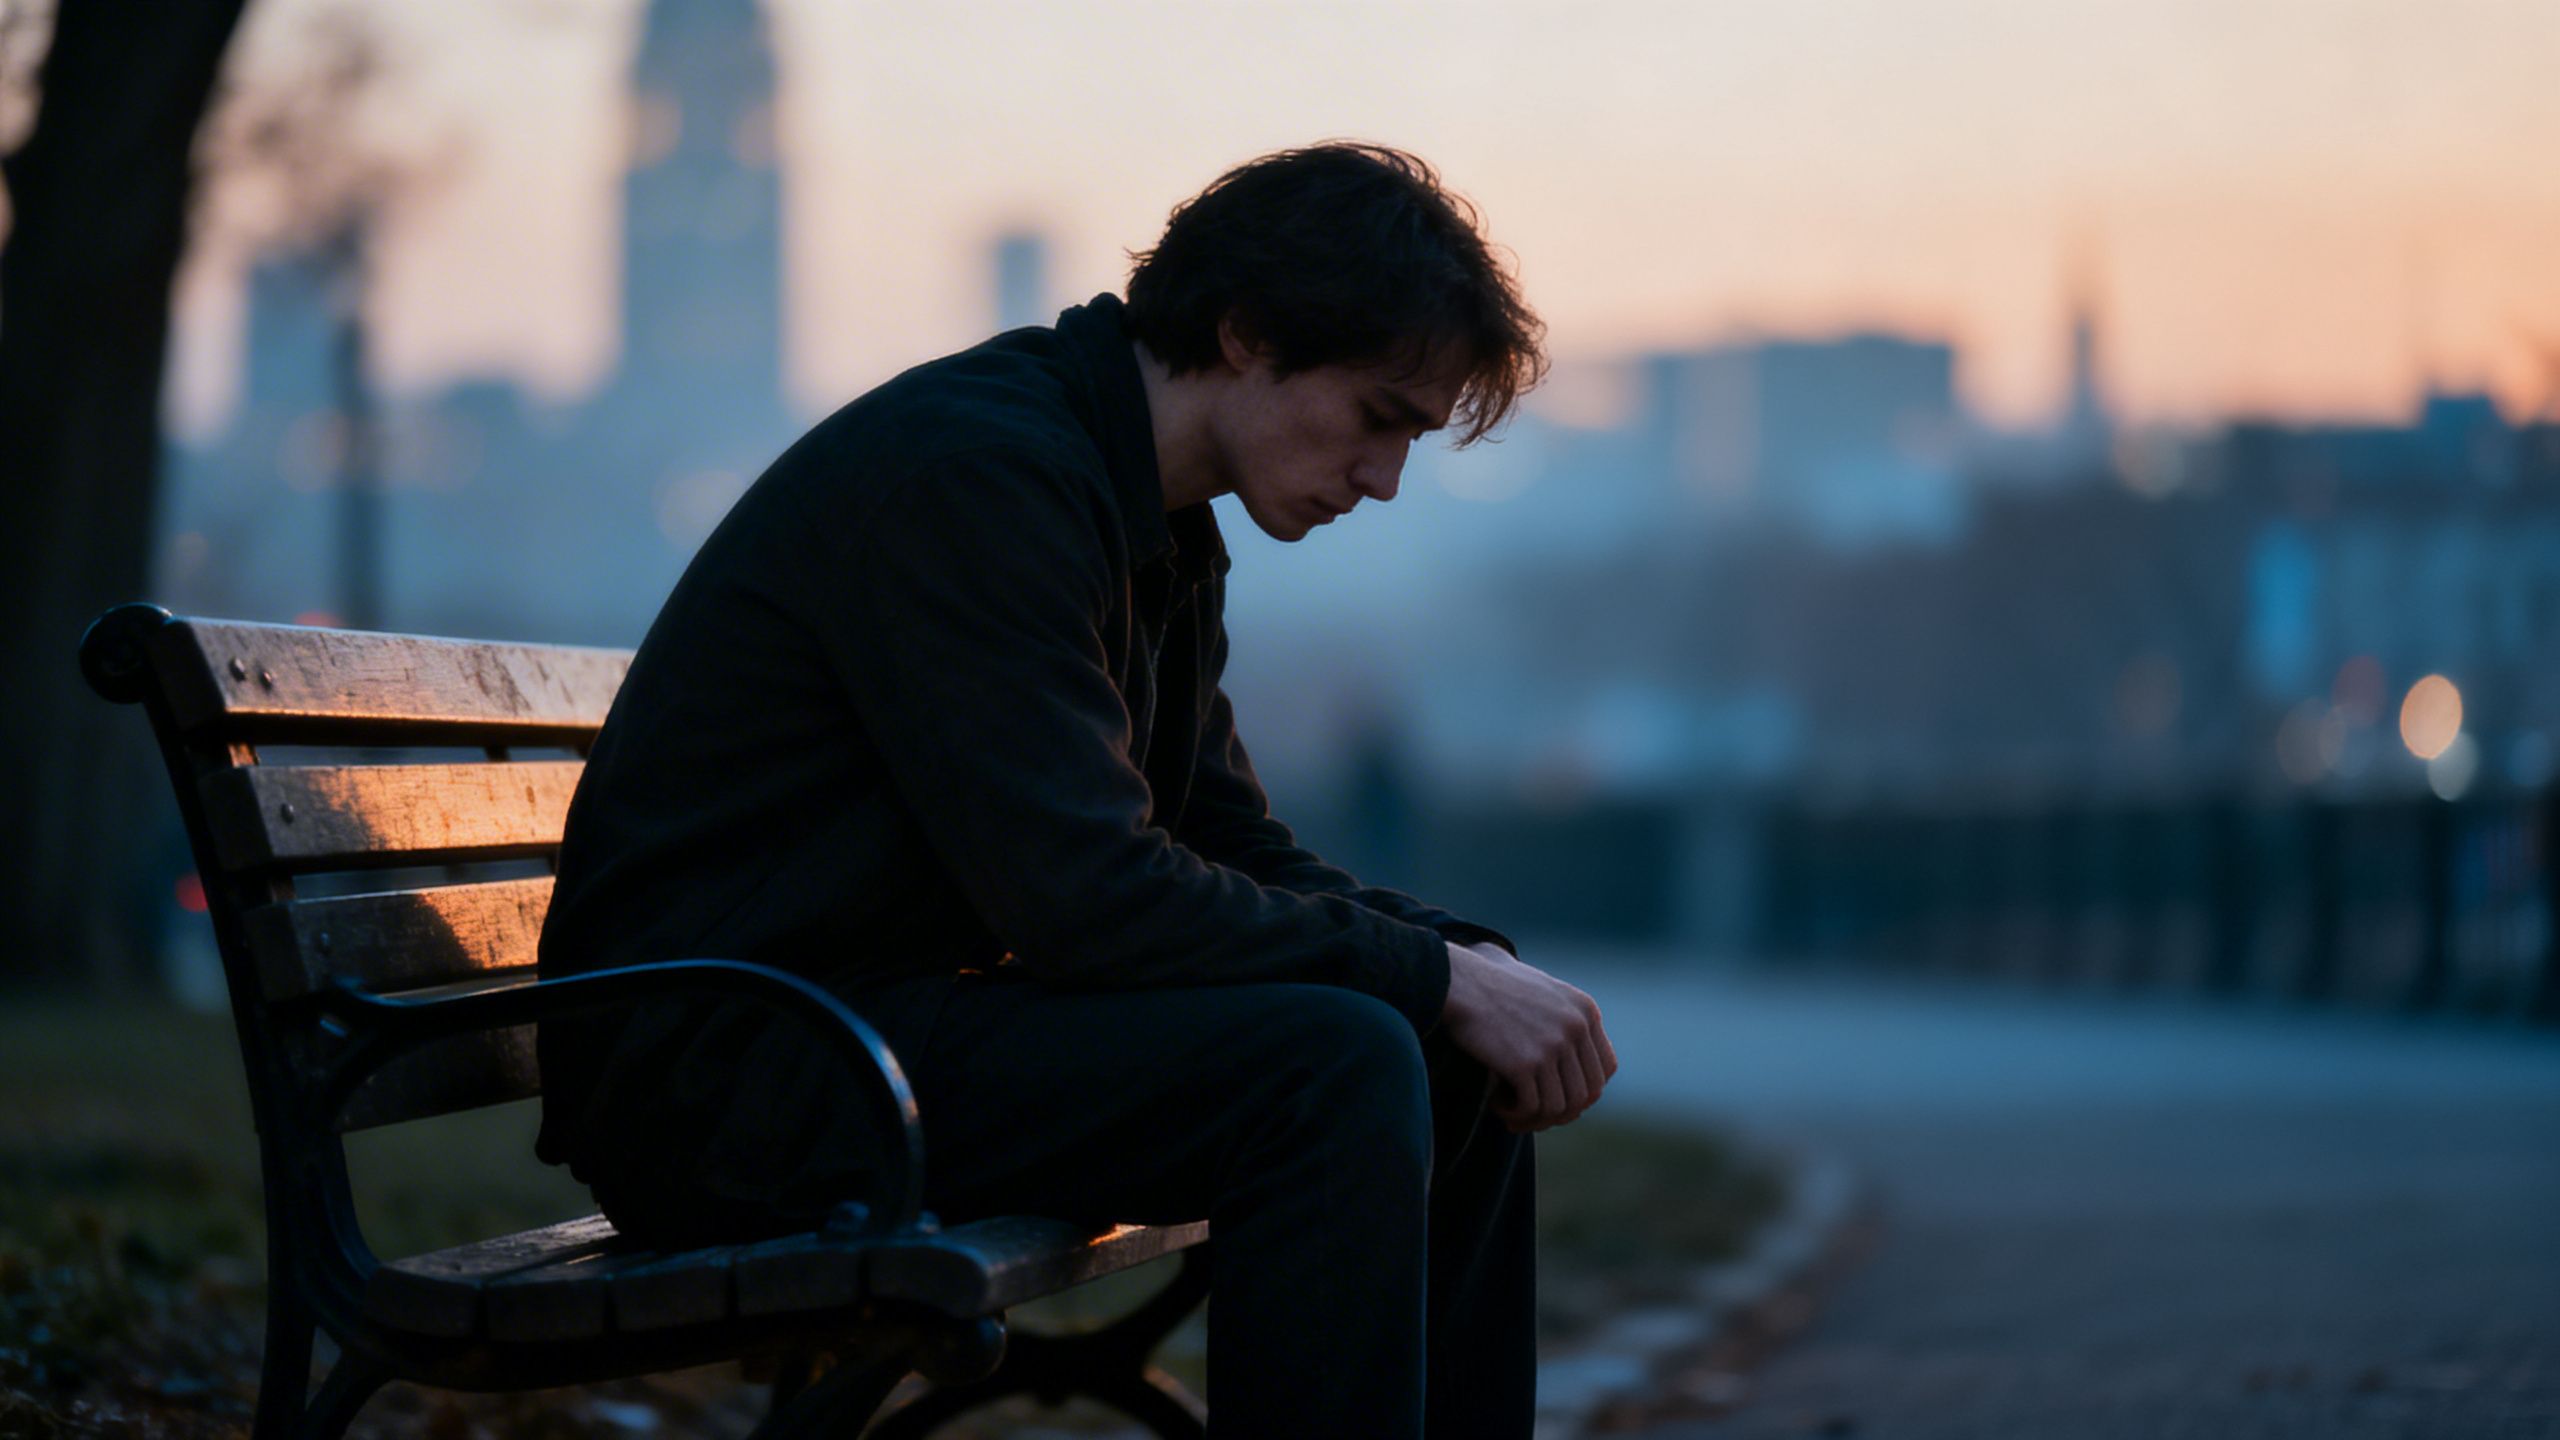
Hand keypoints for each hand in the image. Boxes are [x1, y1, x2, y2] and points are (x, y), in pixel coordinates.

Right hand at [1440, 941, 1616, 1132]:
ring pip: (1559, 1107)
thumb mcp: (1545, 995)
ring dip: (1535, 1118)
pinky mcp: (1524, 1063)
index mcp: (1586, 1011)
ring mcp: (1552, 1045)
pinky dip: (1515, 1113)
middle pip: (1585, 1094)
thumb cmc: (1494, 988)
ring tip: (1511, 1112)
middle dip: (1560, 1112)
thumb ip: (1568, 1025)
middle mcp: (1576, 1027)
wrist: (1459, 981)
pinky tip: (1497, 1104)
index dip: (1584, 1090)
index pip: (1605, 1069)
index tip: (1557, 1095)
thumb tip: (1580, 1081)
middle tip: (1531, 1114)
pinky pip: (1532, 1107)